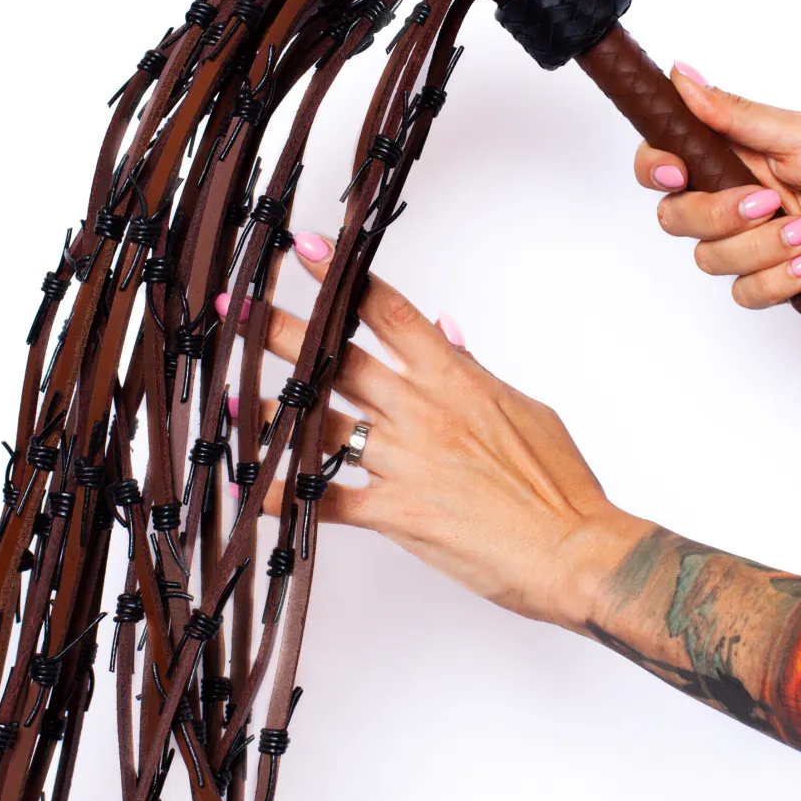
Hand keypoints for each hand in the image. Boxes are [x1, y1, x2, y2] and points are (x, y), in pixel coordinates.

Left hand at [241, 234, 642, 628]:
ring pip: (317, 425)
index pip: (387, 312)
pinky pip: (325, 501)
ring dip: (265, 412)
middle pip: (335, 358)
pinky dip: (284, 496)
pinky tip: (248, 488)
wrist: (577, 552)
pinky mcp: (396, 514)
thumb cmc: (559, 486)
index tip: (307, 248)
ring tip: (223, 398)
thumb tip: (445, 332)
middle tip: (236, 306)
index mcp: (454, 379)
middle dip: (279, 329)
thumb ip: (473, 370)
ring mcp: (404, 462)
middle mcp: (421, 412)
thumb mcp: (523, 410)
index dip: (342, 277)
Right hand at [635, 63, 800, 312]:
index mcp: (738, 153)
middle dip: (718, 215)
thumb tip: (684, 76)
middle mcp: (737, 198)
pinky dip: (778, 278)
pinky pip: (744, 292)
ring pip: (710, 258)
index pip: (667, 160)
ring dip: (760, 247)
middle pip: (678, 216)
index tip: (677, 172)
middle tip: (766, 202)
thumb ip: (736, 113)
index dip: (656, 168)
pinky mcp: (774, 280)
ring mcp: (753, 242)